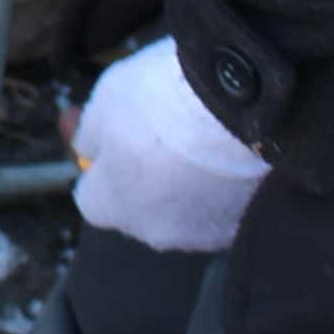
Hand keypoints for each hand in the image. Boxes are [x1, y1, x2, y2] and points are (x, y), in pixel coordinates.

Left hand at [70, 38, 269, 252]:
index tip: (109, 139)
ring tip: (201, 138)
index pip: (92, 199)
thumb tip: (87, 148)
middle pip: (140, 208)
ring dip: (187, 183)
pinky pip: (225, 207)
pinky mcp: (246, 223)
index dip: (100, 168)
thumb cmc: (167, 100)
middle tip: (159, 132)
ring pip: (186, 209)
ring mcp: (206, 233)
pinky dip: (224, 185)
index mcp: (114, 206)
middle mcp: (157, 231)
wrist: (245, 101)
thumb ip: (90, 134)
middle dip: (144, 177)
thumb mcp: (105, 102)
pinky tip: (229, 151)